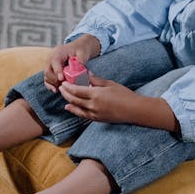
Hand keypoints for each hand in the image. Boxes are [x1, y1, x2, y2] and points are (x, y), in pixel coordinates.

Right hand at [44, 34, 100, 91]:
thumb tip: (79, 67)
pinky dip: (51, 86)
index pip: (55, 61)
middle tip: (64, 85)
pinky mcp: (51, 71)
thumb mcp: (83, 52)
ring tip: (62, 88)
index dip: (57, 70)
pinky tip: (56, 90)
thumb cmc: (80, 50)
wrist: (77, 48)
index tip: (61, 78)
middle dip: (54, 80)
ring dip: (53, 84)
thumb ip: (81, 59)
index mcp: (59, 52)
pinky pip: (47, 80)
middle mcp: (51, 58)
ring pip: (46, 77)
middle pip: (48, 71)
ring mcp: (50, 65)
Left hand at [61, 74, 179, 130]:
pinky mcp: (97, 119)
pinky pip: (82, 115)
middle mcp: (93, 105)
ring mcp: (94, 114)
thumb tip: (86, 74)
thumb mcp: (109, 84)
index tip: (63, 82)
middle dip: (66, 93)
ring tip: (63, 96)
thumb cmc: (124, 95)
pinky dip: (74, 111)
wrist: (134, 110)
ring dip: (68, 102)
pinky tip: (70, 108)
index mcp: (96, 94)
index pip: (77, 90)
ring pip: (76, 108)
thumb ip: (96, 80)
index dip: (68, 87)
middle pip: (74, 99)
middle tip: (61, 88)